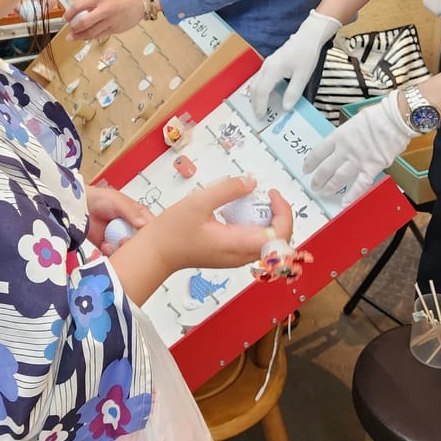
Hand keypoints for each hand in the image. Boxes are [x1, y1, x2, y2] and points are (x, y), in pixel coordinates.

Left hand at [64, 0, 144, 41]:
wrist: (142, 1)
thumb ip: (93, 2)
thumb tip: (79, 10)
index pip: (79, 6)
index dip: (69, 13)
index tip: (66, 18)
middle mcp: (105, 10)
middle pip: (83, 22)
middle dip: (73, 28)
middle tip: (69, 30)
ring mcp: (110, 21)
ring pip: (91, 32)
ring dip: (80, 36)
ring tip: (72, 38)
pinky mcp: (115, 29)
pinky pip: (100, 35)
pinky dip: (91, 37)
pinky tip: (86, 37)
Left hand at [86, 186, 151, 255]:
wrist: (81, 207)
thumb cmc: (100, 199)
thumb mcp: (118, 202)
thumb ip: (131, 212)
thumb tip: (144, 224)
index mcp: (140, 218)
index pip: (152, 230)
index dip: (149, 237)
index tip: (141, 238)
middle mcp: (133, 230)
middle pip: (142, 245)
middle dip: (134, 246)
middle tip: (123, 240)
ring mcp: (122, 240)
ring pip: (129, 253)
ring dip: (121, 250)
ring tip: (112, 243)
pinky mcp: (111, 248)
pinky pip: (116, 257)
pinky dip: (111, 254)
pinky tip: (105, 245)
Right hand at [148, 176, 292, 271]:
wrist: (156, 253)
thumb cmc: (173, 231)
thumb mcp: (199, 201)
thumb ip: (228, 190)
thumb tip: (251, 182)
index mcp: (237, 244)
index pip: (279, 236)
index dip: (284, 213)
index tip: (272, 194)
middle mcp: (241, 255)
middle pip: (277, 239)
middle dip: (277, 214)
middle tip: (264, 194)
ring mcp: (236, 258)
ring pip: (267, 241)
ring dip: (266, 219)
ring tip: (251, 200)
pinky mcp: (229, 255)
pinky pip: (252, 241)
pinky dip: (253, 224)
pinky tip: (236, 211)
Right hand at [249, 9, 341, 116]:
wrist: (308, 36)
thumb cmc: (307, 54)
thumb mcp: (303, 76)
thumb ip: (293, 92)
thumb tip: (285, 108)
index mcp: (273, 69)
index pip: (262, 90)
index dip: (260, 105)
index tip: (262, 116)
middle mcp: (266, 66)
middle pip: (254, 87)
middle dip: (255, 102)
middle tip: (259, 115)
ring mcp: (267, 64)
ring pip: (255, 82)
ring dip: (256, 96)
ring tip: (261, 108)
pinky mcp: (270, 63)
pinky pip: (260, 78)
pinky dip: (260, 89)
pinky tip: (266, 95)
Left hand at [303, 90, 411, 205]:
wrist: (395, 119)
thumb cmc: (377, 117)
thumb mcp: (353, 122)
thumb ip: (345, 136)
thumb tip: (340, 145)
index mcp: (339, 136)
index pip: (318, 152)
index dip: (310, 162)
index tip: (306, 169)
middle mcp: (345, 150)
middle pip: (325, 168)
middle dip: (317, 179)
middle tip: (314, 186)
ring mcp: (358, 160)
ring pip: (339, 178)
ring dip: (330, 188)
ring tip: (325, 194)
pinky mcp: (372, 168)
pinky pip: (360, 185)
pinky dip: (352, 196)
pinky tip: (345, 203)